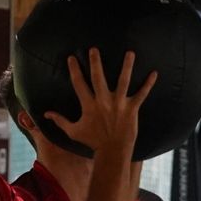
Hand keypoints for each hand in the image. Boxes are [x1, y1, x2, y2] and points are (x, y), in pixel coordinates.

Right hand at [42, 49, 156, 153]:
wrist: (113, 151)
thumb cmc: (93, 141)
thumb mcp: (73, 131)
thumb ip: (60, 120)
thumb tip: (45, 114)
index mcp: (89, 105)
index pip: (79, 83)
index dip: (74, 70)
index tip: (72, 57)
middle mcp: (103, 101)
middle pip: (98, 77)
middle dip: (96, 62)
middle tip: (94, 49)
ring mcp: (119, 104)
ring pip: (123, 81)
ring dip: (127, 66)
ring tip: (130, 53)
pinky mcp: (132, 108)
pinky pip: (141, 94)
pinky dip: (148, 84)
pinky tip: (155, 73)